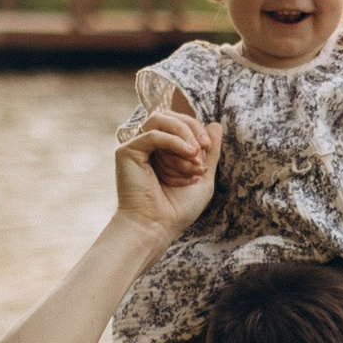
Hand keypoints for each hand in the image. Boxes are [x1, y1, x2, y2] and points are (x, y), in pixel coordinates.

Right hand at [113, 104, 219, 235]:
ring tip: (194, 155)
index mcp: (163, 150)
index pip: (180, 123)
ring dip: (183, 135)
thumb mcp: (203, 175)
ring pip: (161, 120)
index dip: (196, 129)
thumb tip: (216, 124)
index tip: (208, 148)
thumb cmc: (178, 208)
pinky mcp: (127, 152)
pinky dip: (173, 141)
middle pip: (170, 116)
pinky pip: (153, 134)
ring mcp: (136, 147)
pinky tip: (187, 153)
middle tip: (203, 150)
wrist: (157, 226)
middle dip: (192, 130)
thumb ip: (210, 151)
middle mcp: (148, 146)